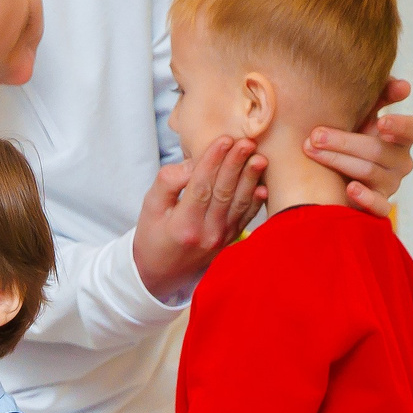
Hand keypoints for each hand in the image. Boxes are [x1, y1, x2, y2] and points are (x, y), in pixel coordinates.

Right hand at [133, 134, 268, 303]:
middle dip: (236, 164)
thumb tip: (193, 162)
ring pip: (238, 204)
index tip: (224, 139)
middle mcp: (205, 234)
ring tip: (259, 157)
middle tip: (246, 142)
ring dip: (250, 179)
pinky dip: (254, 202)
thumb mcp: (149, 206)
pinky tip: (262, 186)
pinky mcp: (229, 241)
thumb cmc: (152, 235)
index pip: (201, 186)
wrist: (159, 273)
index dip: (213, 161)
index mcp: (183, 225)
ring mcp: (220, 240)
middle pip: (223, 193)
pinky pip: (244, 218)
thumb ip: (168, 182)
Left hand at [303, 76, 412, 219]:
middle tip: (316, 135)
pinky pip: (379, 206)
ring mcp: (390, 184)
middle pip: (378, 150)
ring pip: (369, 172)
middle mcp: (400, 161)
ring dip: (338, 160)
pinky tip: (350, 189)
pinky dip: (365, 198)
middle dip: (344, 141)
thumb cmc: (348, 134)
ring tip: (312, 151)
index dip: (400, 125)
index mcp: (401, 137)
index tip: (381, 122)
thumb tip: (403, 85)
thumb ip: (380, 95)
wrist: (329, 172)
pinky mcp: (378, 205)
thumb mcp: (361, 112)